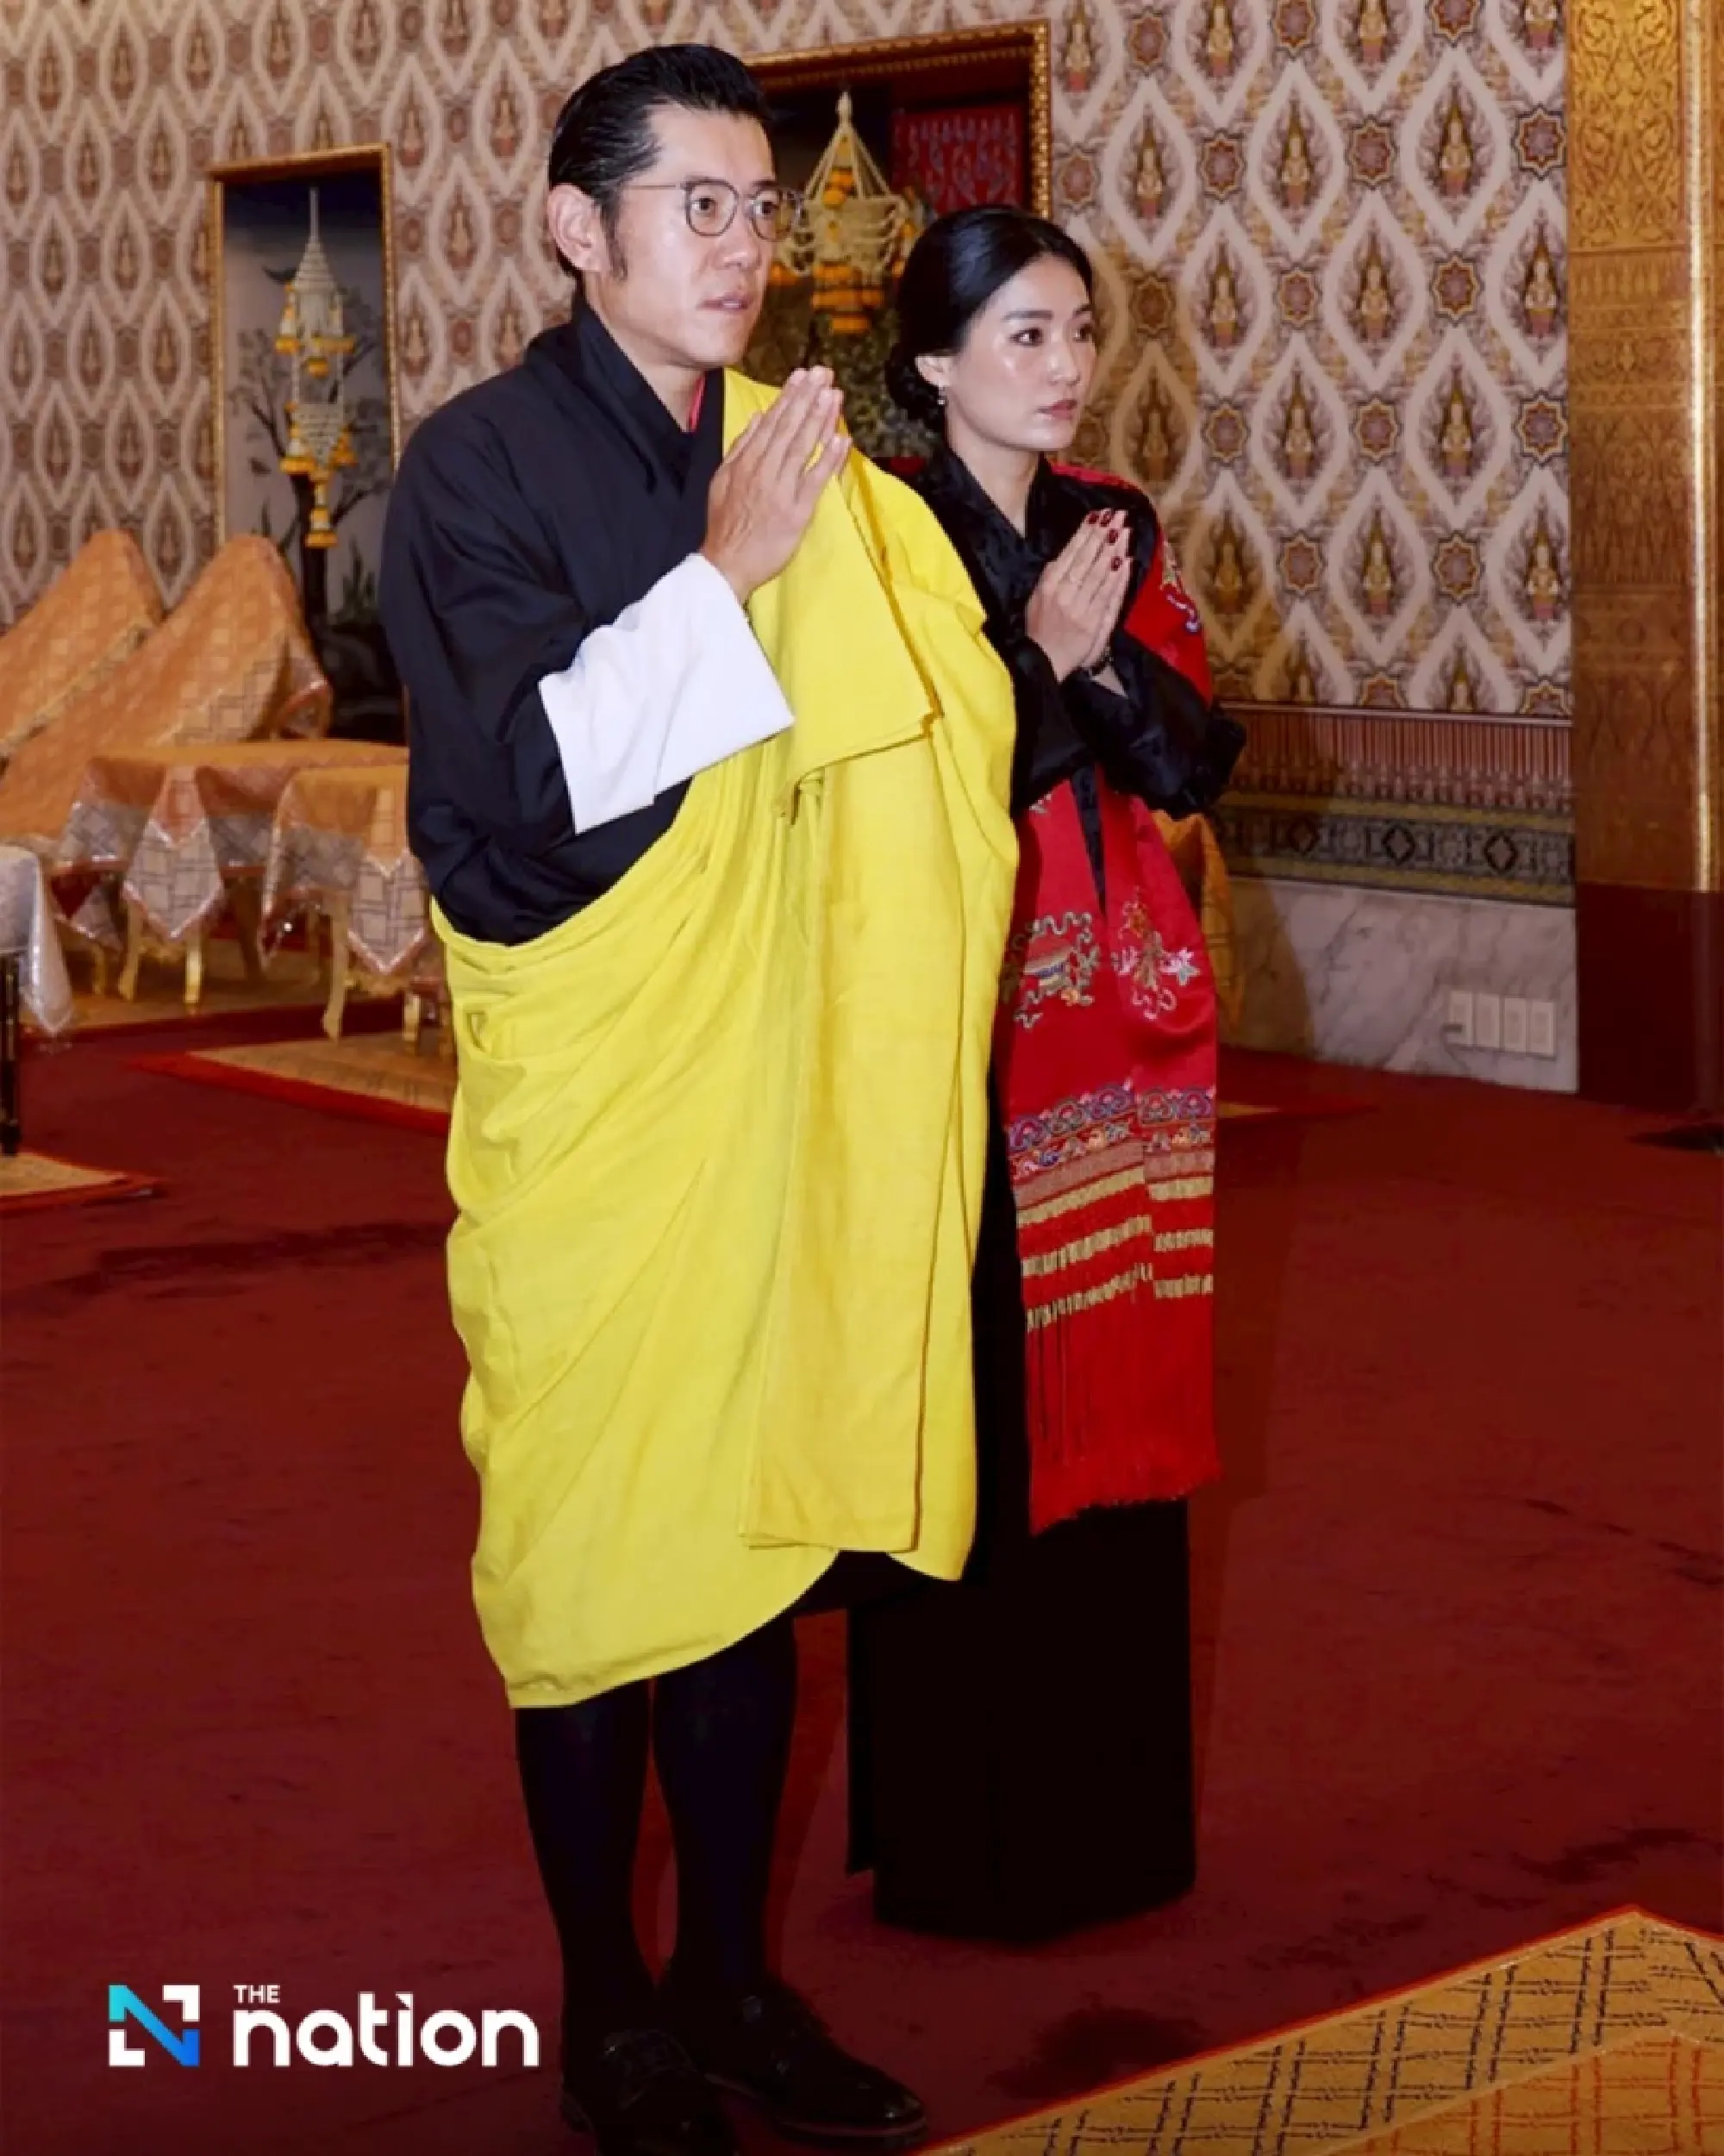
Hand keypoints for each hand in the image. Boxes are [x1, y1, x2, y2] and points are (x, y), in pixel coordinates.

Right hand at [700, 368, 849, 603]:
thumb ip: (741, 447)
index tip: (803, 375)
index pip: (771, 422)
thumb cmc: (725, 524)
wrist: (725, 563)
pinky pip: (815, 480)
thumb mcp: (721, 479)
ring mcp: (781, 490)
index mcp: (746, 461)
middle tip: (824, 373)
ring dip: (819, 419)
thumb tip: (758, 417)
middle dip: (807, 397)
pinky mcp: (796, 511)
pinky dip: (829, 458)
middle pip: (788, 428)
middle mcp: (764, 470)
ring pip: (802, 446)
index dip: (789, 397)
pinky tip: (842, 439)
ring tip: (833, 394)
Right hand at [1024, 510, 1131, 680]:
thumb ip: (1049, 577)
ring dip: (1114, 551)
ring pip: (1100, 574)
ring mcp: (1082, 608)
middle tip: (1118, 515)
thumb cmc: (1039, 628)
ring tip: (1125, 530)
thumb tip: (1063, 556)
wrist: (1045, 662)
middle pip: (1088, 559)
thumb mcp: (1035, 599)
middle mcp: (1065, 593)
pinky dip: (1119, 578)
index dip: (1086, 533)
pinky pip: (1109, 596)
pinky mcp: (1095, 622)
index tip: (1099, 515)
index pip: (1071, 553)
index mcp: (1049, 585)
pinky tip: (1127, 561)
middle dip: (1104, 535)